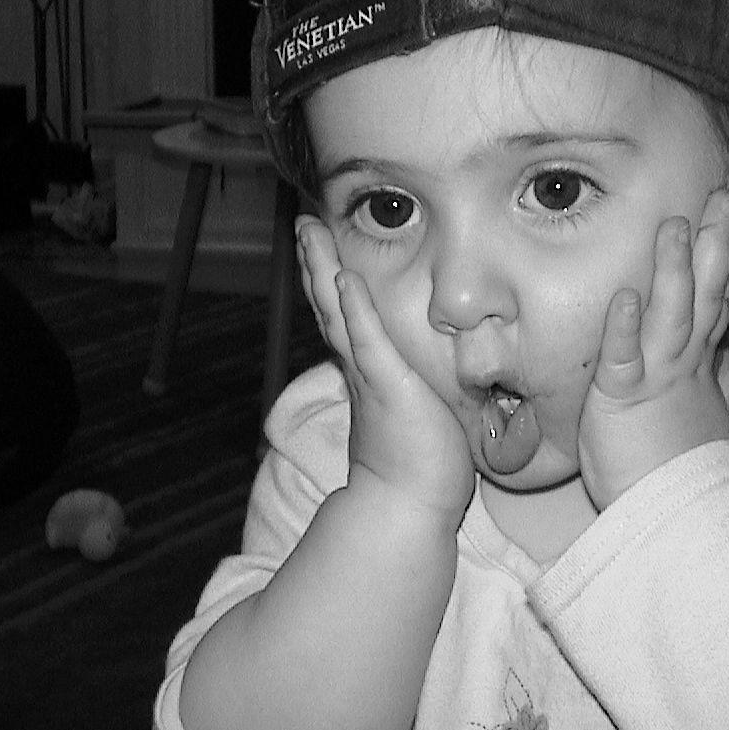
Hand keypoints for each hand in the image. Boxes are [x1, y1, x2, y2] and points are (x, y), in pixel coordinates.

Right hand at [297, 217, 474, 519]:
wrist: (410, 505)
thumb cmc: (422, 464)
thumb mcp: (419, 411)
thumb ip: (415, 386)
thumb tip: (424, 374)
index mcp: (368, 372)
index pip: (346, 318)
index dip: (332, 282)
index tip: (323, 247)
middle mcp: (361, 368)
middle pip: (331, 306)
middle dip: (317, 262)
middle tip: (303, 224)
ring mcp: (370, 375)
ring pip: (339, 313)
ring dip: (323, 270)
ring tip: (311, 234)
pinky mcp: (387, 385)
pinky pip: (367, 341)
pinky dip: (355, 309)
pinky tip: (343, 278)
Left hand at [577, 189, 728, 508]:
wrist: (663, 510)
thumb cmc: (671, 458)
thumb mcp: (699, 407)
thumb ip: (719, 373)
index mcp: (695, 360)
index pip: (719, 298)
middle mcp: (681, 361)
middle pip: (703, 294)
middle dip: (714, 246)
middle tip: (724, 198)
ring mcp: (654, 377)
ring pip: (669, 316)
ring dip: (672, 272)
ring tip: (676, 228)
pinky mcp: (620, 397)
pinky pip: (622, 358)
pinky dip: (623, 328)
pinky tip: (624, 297)